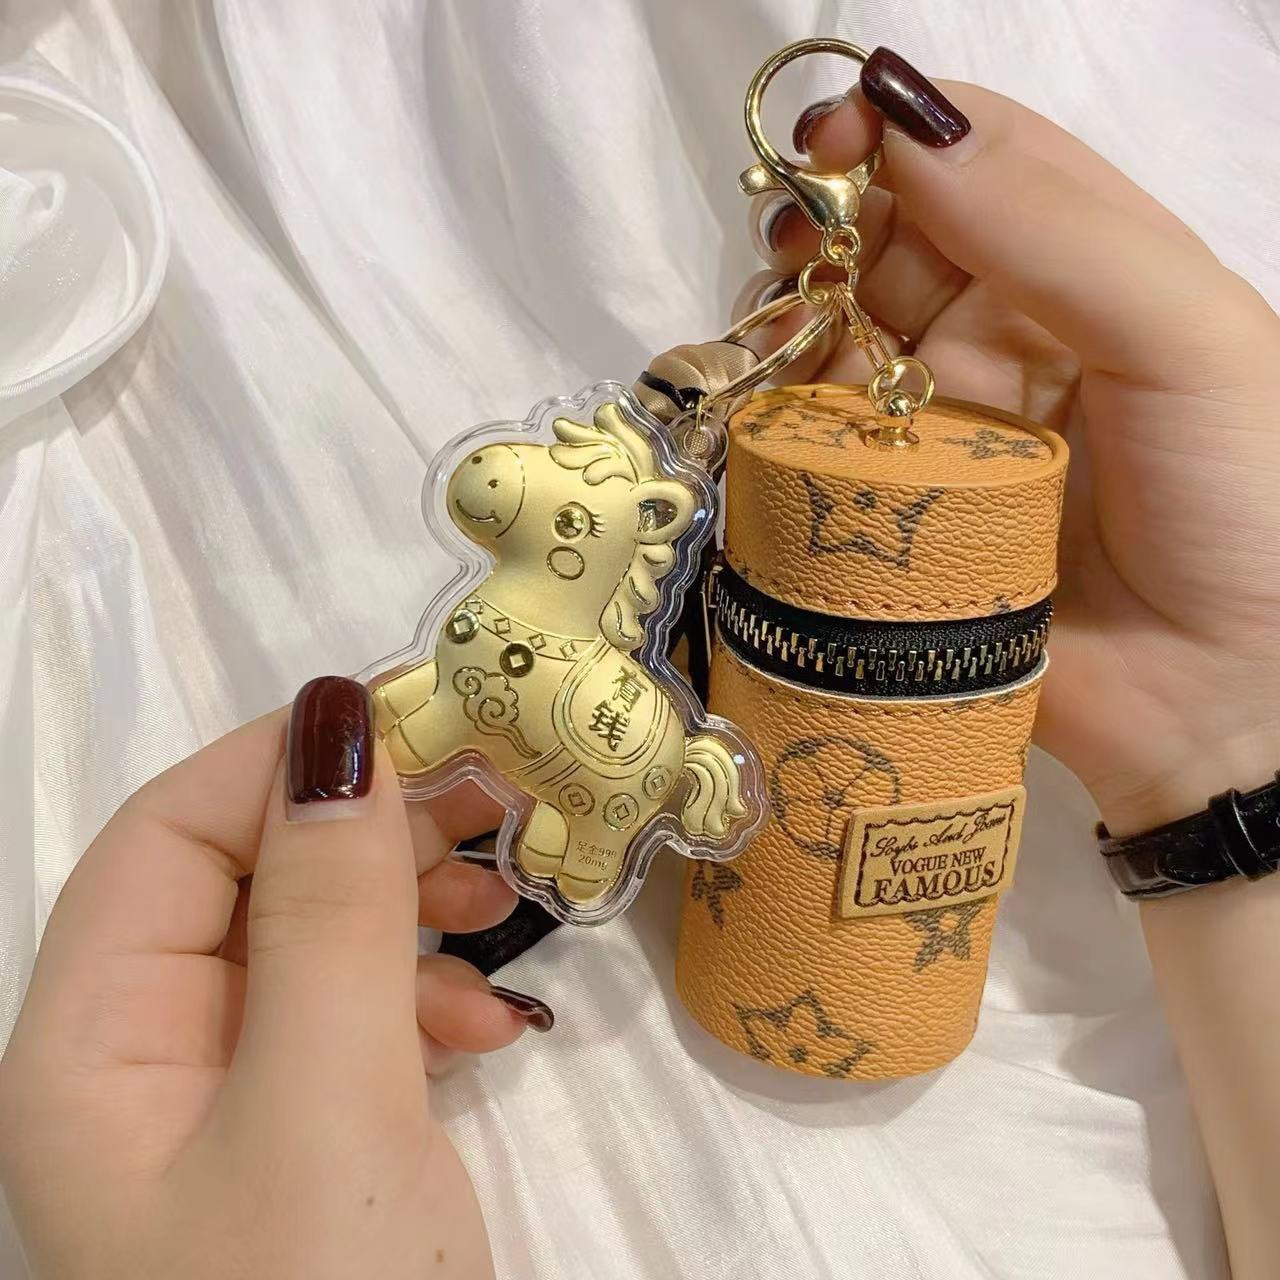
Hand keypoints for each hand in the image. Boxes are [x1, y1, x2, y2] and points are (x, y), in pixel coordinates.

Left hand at [0, 676, 550, 1279]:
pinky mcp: (303, 1147)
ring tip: (506, 907)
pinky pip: (353, 1026)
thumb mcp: (330, 1100)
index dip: (286, 764)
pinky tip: (496, 1029)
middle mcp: (143, 1066)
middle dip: (367, 834)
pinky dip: (426, 1003)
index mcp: (91, 1046)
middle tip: (493, 798)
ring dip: (408, 911)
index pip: (167, 838)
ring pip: (310, 949)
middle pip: (246, 884)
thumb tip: (339, 719)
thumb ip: (330, 909)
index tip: (423, 721)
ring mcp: (228, 1111)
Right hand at [746, 48, 1279, 834]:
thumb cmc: (1235, 505)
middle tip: (788, 246)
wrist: (1211, 702)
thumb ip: (1058, 230)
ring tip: (777, 335)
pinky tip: (771, 406)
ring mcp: (937, 421)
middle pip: (887, 238)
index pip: (980, 159)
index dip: (898, 131)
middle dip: (828, 225)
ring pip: (837, 331)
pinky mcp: (887, 507)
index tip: (826, 143)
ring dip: (795, 314)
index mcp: (1088, 268)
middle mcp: (1005, 331)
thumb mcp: (1186, 339)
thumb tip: (902, 128)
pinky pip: (816, 434)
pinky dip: (782, 409)